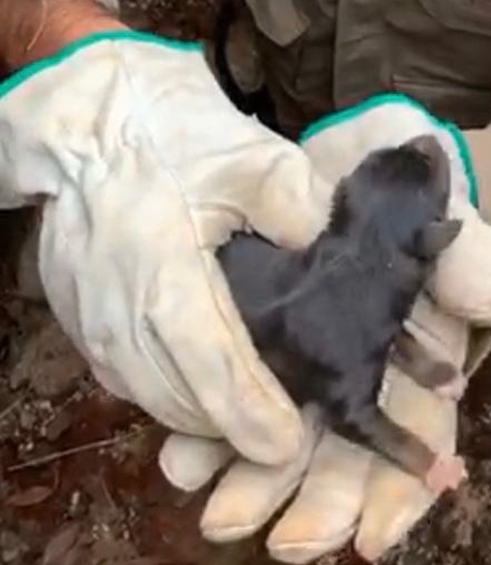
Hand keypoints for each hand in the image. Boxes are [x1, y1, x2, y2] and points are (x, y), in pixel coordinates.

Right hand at [0, 26, 333, 464]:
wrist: (90, 119)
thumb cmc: (174, 134)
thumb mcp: (256, 159)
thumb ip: (303, 212)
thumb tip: (338, 262)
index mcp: (165, 275)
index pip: (213, 370)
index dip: (253, 416)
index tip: (289, 445)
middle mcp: (119, 317)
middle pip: (180, 402)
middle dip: (234, 430)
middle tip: (288, 434)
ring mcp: (91, 325)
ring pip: (152, 399)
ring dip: (203, 416)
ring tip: (254, 415)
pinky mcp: (79, 323)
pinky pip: (129, 379)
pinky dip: (172, 391)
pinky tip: (207, 384)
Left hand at [159, 94, 490, 562]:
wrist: (351, 158)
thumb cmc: (414, 187)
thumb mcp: (443, 211)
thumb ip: (476, 256)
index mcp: (413, 356)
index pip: (417, 434)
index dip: (400, 489)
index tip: (372, 536)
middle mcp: (357, 369)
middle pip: (344, 452)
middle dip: (318, 501)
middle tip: (286, 542)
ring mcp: (301, 357)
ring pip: (282, 436)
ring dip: (254, 481)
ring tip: (220, 511)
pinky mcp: (252, 337)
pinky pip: (227, 394)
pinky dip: (208, 431)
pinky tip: (183, 456)